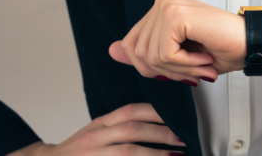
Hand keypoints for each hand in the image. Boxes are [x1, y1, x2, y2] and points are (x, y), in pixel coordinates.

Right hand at [7, 103, 185, 155]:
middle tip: (182, 139)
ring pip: (128, 152)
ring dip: (155, 154)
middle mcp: (95, 137)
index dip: (154, 112)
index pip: (129, 111)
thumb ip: (120, 126)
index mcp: (100, 123)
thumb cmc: (79, 151)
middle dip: (161, 134)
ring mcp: (93, 154)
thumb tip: (157, 124)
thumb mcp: (97, 132)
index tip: (175, 116)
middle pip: (132, 131)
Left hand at [109, 0, 247, 85]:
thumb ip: (144, 52)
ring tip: (201, 63)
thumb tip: (111, 51)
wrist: (251, 44)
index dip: (153, 67)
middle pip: (136, 51)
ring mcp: (167, 4)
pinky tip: (203, 57)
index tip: (182, 67)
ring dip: (178, 70)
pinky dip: (184, 65)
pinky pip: (164, 54)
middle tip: (193, 68)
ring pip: (150, 56)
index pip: (131, 44)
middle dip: (164, 71)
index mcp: (161, 5)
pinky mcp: (176, 14)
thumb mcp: (176, 56)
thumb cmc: (222, 48)